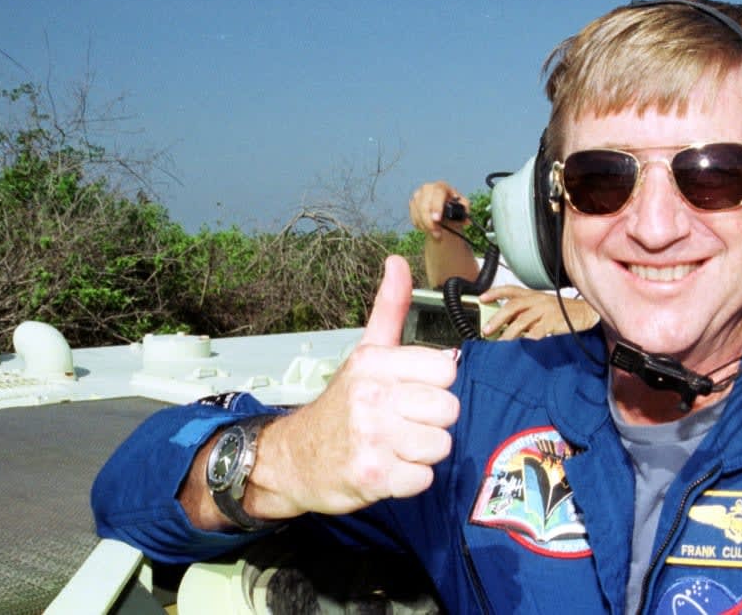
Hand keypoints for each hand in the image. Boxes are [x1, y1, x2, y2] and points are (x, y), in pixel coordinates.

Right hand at [252, 256, 460, 517]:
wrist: (292, 459)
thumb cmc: (340, 405)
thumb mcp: (364, 353)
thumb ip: (389, 308)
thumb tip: (397, 261)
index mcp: (375, 363)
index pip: (446, 370)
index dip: (434, 385)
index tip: (410, 391)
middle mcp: (372, 397)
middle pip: (448, 410)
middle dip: (431, 422)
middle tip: (402, 424)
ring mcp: (371, 438)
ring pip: (440, 446)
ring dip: (421, 453)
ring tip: (394, 446)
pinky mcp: (372, 477)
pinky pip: (423, 478)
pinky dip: (409, 480)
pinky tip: (388, 469)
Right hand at [409, 181, 467, 239]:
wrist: (445, 215)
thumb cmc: (455, 210)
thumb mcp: (463, 209)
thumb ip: (465, 212)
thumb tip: (467, 220)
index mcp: (442, 186)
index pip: (438, 193)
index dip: (436, 206)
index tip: (437, 219)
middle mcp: (427, 188)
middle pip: (424, 205)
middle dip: (429, 221)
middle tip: (437, 234)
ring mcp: (418, 195)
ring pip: (418, 213)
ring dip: (426, 226)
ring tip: (436, 234)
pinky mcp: (412, 204)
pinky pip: (414, 217)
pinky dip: (421, 226)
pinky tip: (428, 229)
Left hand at [479, 286, 599, 339]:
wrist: (584, 313)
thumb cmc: (562, 312)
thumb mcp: (541, 307)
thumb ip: (525, 313)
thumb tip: (505, 325)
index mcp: (532, 295)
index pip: (510, 290)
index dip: (495, 292)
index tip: (482, 298)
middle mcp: (537, 300)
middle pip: (512, 306)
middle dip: (497, 318)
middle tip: (487, 330)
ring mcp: (545, 310)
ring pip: (522, 320)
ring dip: (508, 333)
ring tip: (500, 343)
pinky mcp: (553, 322)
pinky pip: (537, 332)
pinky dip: (527, 339)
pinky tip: (521, 346)